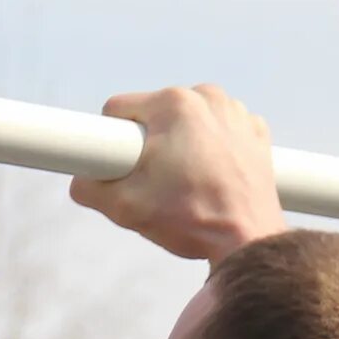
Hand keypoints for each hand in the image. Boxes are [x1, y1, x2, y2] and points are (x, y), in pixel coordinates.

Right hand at [70, 84, 287, 260]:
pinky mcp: (256, 133)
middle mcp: (208, 97)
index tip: (120, 167)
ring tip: (187, 185)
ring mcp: (237, 113)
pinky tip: (212, 180)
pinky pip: (220, 134)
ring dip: (181, 146)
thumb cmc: (189, 218)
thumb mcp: (123, 207)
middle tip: (156, 184)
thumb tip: (82, 181)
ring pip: (188, 123)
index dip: (111, 141)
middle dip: (149, 145)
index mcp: (173, 104)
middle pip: (156, 116)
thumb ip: (88, 188)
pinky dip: (212, 152)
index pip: (119, 110)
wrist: (247, 241)